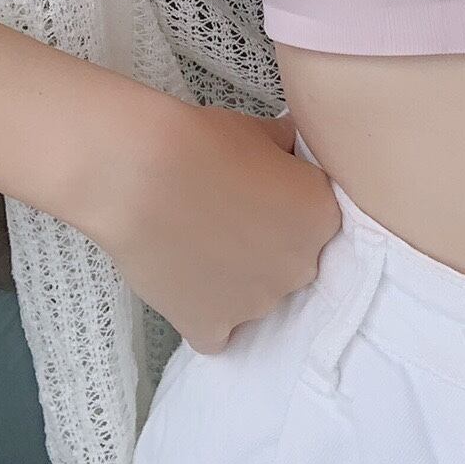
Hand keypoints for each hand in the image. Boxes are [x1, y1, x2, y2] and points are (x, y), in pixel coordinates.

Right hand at [85, 103, 341, 353]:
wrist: (143, 175)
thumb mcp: (263, 131)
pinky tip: (190, 283)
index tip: (261, 191)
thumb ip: (288, 148)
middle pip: (292, 260)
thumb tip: (292, 147)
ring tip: (199, 241)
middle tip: (231, 214)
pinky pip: (218, 332)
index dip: (288, 204)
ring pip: (257, 296)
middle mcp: (300, 267)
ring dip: (237, 277)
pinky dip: (206, 313)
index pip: (317, 217)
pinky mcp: (210, 325)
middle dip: (268, 242)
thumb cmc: (207, 142)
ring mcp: (256, 303)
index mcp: (321, 217)